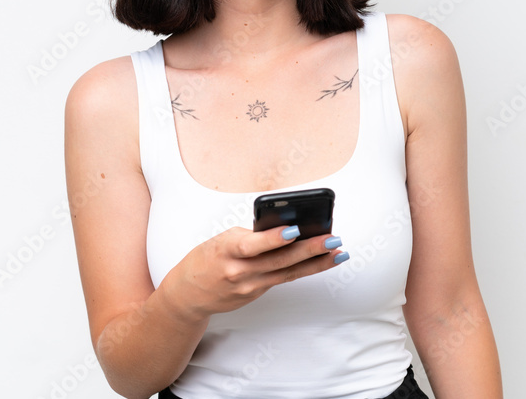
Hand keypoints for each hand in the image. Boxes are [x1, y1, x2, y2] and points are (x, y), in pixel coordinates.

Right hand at [159, 226, 345, 320]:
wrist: (187, 295)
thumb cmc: (206, 258)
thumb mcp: (222, 240)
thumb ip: (251, 237)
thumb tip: (286, 231)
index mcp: (227, 250)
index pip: (253, 245)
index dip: (273, 239)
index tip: (294, 229)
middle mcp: (240, 271)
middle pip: (279, 260)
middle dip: (309, 249)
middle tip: (332, 239)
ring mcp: (250, 287)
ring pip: (287, 272)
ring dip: (315, 262)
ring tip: (338, 252)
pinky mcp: (256, 294)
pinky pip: (283, 279)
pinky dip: (304, 269)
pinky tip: (322, 262)